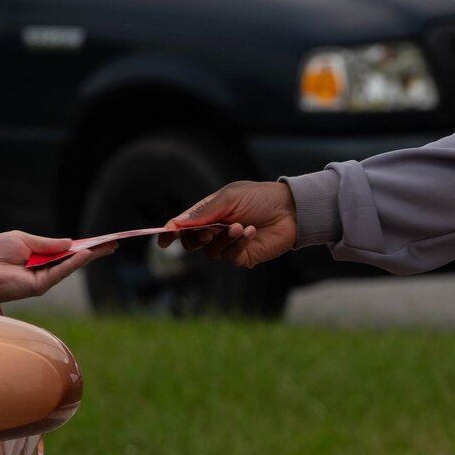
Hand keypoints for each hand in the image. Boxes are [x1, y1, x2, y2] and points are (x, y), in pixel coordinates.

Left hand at [0, 229, 117, 309]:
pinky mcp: (41, 285)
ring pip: (72, 265)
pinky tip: (86, 254)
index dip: (83, 243)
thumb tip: (70, 242)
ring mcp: (45, 277)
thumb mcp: (22, 239)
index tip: (101, 238)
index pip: (66, 248)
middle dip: (95, 250)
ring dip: (91, 255)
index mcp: (40, 254)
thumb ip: (47, 242)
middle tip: (114, 243)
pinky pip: (61, 272)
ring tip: (108, 246)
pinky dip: (74, 263)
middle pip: (75, 258)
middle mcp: (45, 267)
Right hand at [159, 180, 296, 268]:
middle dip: (196, 237)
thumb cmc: (260, 198)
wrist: (290, 210)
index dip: (170, 233)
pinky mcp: (242, 256)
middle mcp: (215, 230)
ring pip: (210, 251)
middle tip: (210, 230)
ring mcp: (228, 245)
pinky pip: (229, 256)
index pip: (183, 225)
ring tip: (240, 226)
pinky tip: (251, 231)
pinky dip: (238, 243)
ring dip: (223, 238)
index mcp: (209, 212)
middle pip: (191, 242)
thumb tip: (176, 223)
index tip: (163, 241)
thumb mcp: (229, 198)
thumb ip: (203, 212)